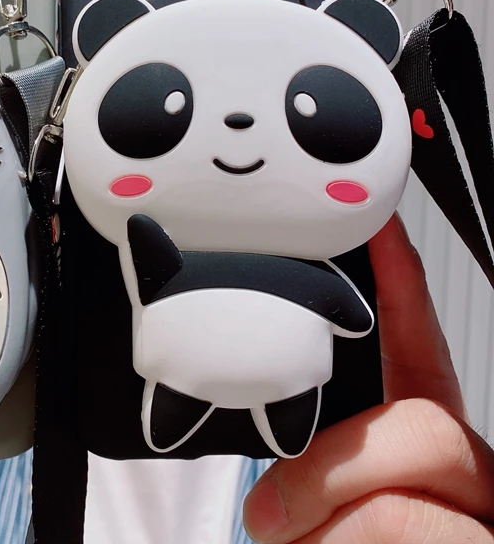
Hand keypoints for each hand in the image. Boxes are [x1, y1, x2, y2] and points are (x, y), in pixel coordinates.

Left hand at [243, 214, 493, 542]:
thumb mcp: (323, 511)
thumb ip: (317, 473)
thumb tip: (272, 476)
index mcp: (429, 452)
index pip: (420, 351)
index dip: (402, 289)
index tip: (380, 231)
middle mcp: (474, 480)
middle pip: (426, 428)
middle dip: (330, 472)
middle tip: (271, 516)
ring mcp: (483, 521)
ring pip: (410, 510)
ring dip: (329, 536)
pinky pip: (422, 539)